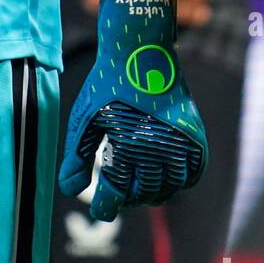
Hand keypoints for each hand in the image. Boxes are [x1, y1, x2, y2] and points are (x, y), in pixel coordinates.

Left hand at [60, 0, 207, 219]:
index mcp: (129, 142)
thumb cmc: (107, 83)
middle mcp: (159, 146)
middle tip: (117, 195)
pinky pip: (192, 173)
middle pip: (145, 192)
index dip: (106, 206)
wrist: (140, 49)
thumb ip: (77, 155)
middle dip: (128, 197)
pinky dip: (179, 182)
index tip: (98, 213)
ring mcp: (181, 142)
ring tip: (138, 188)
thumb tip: (68, 190)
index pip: (118, 190)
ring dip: (153, 193)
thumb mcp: (85, 116)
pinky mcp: (195, 135)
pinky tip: (164, 179)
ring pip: (170, 187)